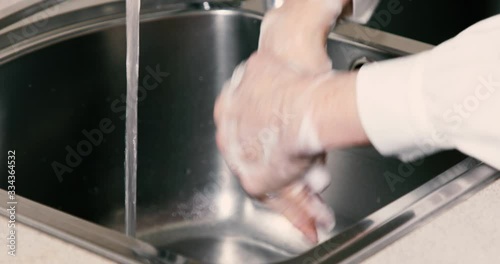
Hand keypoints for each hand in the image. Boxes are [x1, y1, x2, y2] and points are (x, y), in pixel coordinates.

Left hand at [214, 0, 366, 242]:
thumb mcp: (299, 30)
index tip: (288, 130)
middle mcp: (234, 132)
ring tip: (317, 197)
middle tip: (310, 165)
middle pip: (262, 149)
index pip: (245, 115)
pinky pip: (281, 199)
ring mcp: (246, 157)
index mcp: (233, 101)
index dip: (272, 122)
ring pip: (275, 177)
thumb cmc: (297, 77)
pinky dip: (298, 210)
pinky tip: (313, 220)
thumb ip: (314, 8)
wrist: (303, 107)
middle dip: (288, 158)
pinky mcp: (261, 180)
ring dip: (299, 187)